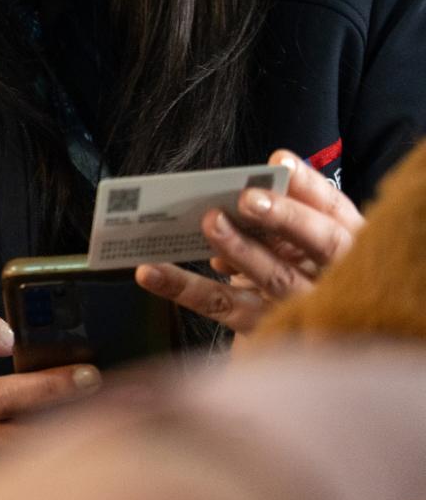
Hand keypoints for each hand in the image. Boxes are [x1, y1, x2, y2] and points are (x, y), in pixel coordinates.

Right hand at [0, 298, 101, 482]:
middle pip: (35, 434)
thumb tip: (9, 335)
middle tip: (115, 395)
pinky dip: (64, 455)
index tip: (88, 375)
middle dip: (78, 416)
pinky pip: (39, 473)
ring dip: (75, 436)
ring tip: (109, 413)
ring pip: (41, 458)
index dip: (51, 386)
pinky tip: (84, 436)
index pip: (7, 396)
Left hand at [135, 149, 363, 334]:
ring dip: (240, 249)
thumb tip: (237, 199)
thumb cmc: (288, 269)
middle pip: (324, 244)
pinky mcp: (263, 331)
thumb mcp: (292, 242)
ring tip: (210, 222)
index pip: (337, 210)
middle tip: (247, 199)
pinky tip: (150, 271)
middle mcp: (337, 276)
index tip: (279, 161)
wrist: (294, 338)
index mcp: (349, 244)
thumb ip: (276, 219)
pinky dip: (183, 287)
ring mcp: (304, 307)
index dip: (310, 186)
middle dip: (286, 218)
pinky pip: (222, 306)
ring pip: (276, 277)